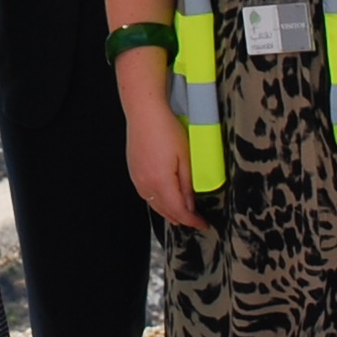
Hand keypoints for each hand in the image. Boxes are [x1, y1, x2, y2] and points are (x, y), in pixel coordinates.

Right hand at [122, 92, 204, 230]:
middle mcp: (146, 185)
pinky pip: (146, 195)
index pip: (179, 211)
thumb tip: (189, 205)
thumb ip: (187, 184)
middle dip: (181, 219)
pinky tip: (164, 199)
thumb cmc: (166, 129)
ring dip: (169, 212)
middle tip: (196, 220)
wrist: (144, 112)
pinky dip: (158, 202)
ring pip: (154, 205)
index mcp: (161, 182)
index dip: (192, 221)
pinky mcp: (133, 172)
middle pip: (165, 212)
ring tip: (182, 214)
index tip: (203, 224)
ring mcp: (137, 179)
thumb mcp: (185, 157)